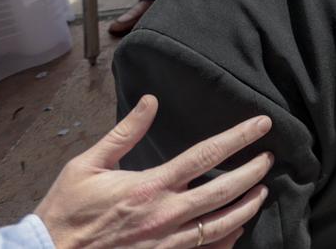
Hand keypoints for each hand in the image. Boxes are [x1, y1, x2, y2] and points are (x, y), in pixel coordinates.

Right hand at [34, 95, 271, 248]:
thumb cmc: (65, 212)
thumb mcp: (87, 166)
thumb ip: (124, 133)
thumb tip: (151, 101)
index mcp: (149, 186)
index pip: (206, 155)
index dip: (239, 137)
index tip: (262, 124)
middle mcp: (165, 216)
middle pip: (226, 192)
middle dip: (254, 173)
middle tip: (270, 159)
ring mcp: (166, 244)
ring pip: (222, 226)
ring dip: (247, 207)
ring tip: (261, 192)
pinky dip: (225, 240)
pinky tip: (235, 230)